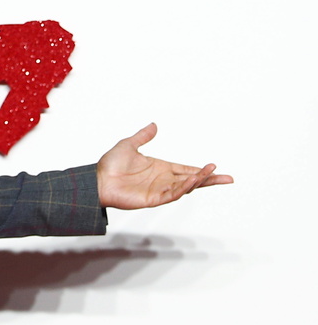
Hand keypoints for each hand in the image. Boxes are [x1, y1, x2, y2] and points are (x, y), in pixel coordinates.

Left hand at [97, 123, 232, 209]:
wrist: (97, 180)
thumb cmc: (110, 165)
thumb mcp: (129, 145)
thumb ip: (143, 136)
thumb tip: (154, 125)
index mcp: (161, 168)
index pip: (186, 169)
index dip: (201, 170)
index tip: (215, 167)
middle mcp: (163, 180)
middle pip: (191, 180)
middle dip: (208, 179)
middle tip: (228, 178)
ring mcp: (159, 190)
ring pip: (184, 187)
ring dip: (198, 181)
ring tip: (210, 173)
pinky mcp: (152, 199)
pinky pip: (172, 194)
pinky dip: (183, 188)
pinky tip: (192, 181)